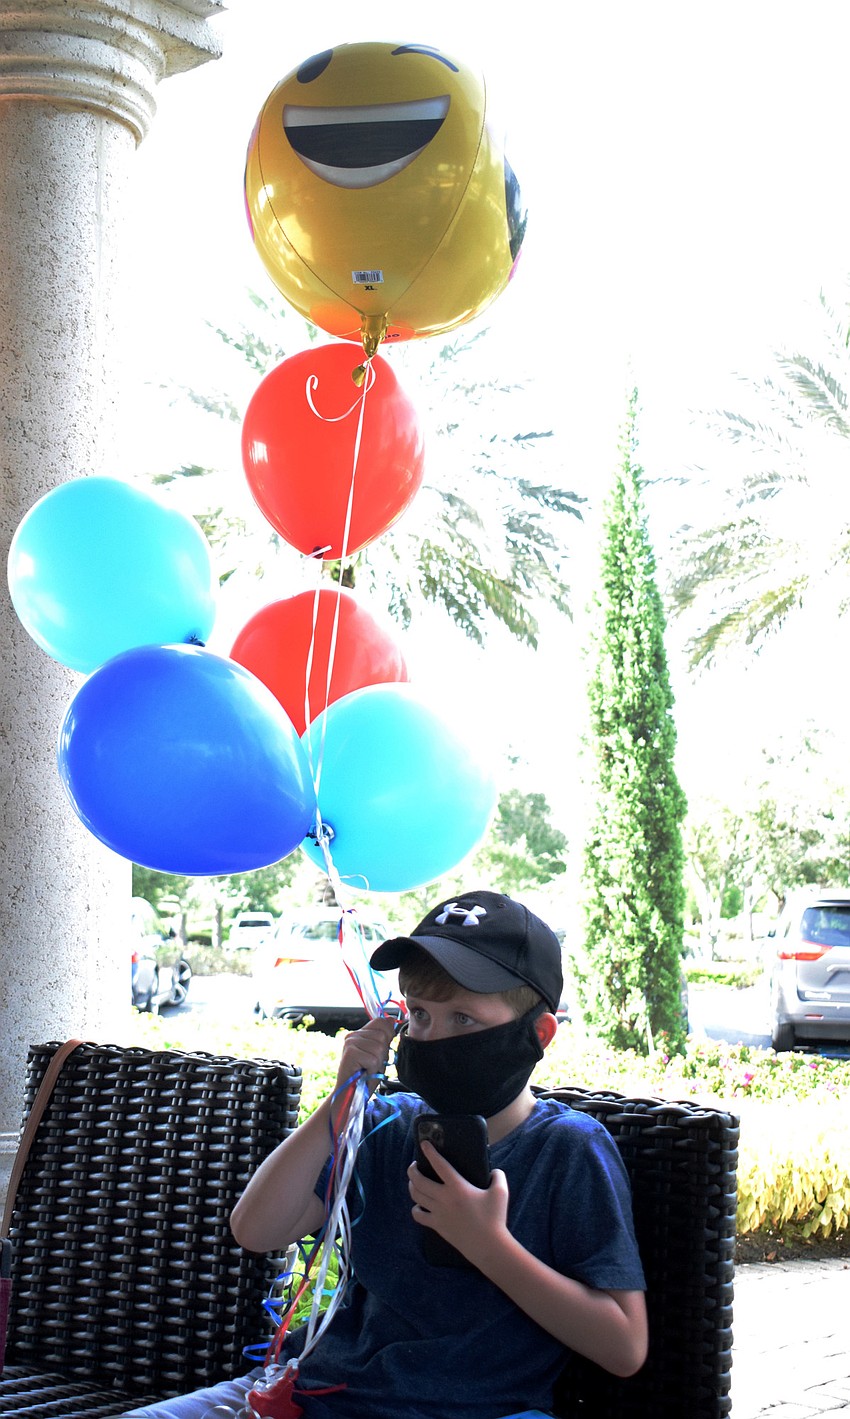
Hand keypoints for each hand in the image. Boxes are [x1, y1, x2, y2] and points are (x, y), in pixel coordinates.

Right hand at [335, 1014, 396, 1097]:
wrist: (350, 1097)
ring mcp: (350, 1043)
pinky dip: (372, 1070)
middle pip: (383, 1035)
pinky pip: (373, 1059)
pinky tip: (363, 1073)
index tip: (381, 1052)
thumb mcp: (378, 1056)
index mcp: (359, 1033)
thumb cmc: (364, 1078)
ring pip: (379, 1048)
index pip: (381, 1022)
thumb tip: (392, 1019)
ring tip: (367, 1070)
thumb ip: (384, 1039)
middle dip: (382, 1054)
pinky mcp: (350, 1053)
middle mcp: (353, 1035)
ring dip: (377, 1064)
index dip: (388, 1035)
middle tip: (371, 1065)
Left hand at [407, 1141, 510, 1267]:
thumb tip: (493, 1171)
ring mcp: (438, 1213)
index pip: (439, 1165)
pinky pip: (418, 1216)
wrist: (488, 1246)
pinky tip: (419, 1206)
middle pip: (419, 1180)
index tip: (423, 1144)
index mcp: (457, 1187)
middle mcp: (443, 1198)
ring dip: (412, 1186)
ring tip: (414, 1182)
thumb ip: (497, 1176)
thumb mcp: (501, 1192)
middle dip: (412, 1170)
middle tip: (414, 1165)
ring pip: (416, 1196)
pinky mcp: (437, 1226)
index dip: (430, 1152)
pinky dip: (415, 1209)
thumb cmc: (495, 1218)